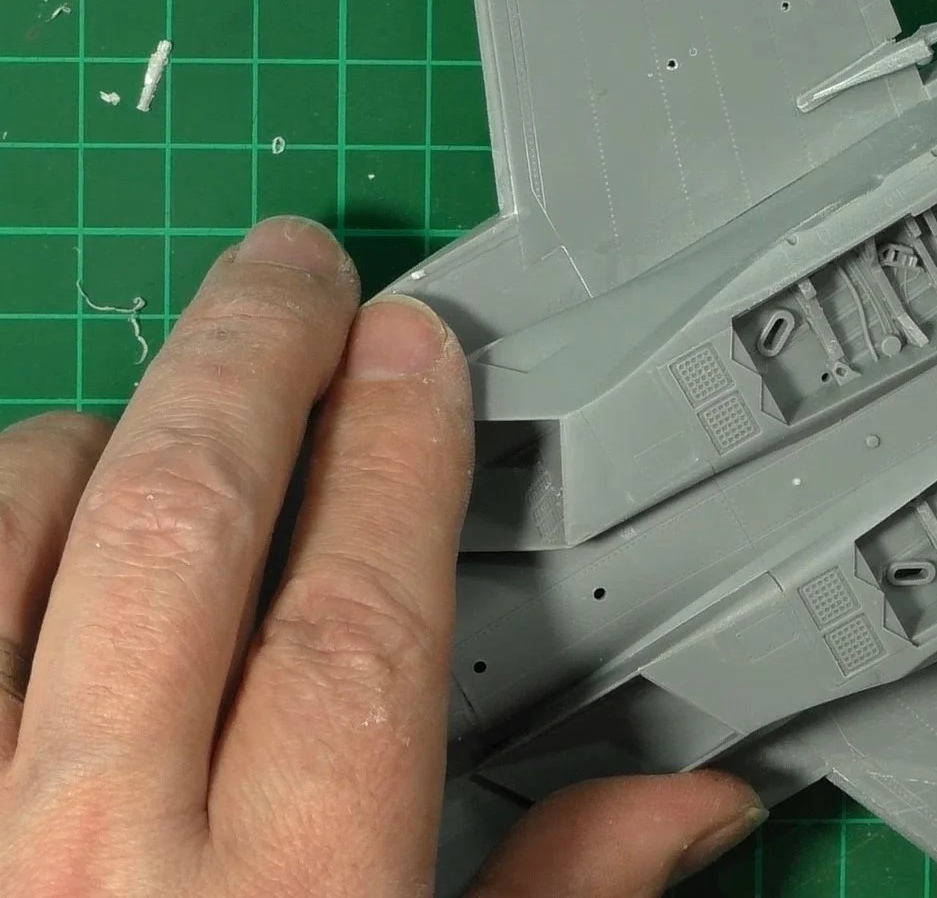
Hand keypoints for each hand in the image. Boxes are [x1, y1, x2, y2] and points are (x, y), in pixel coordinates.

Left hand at [0, 218, 761, 896]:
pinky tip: (43, 514)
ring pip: (15, 546)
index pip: (356, 617)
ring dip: (104, 441)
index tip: (414, 352)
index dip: (397, 454)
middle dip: (252, 361)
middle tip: (300, 273)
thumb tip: (697, 807)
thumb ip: (554, 896)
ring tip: (171, 406)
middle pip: (181, 532)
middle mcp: (97, 858)